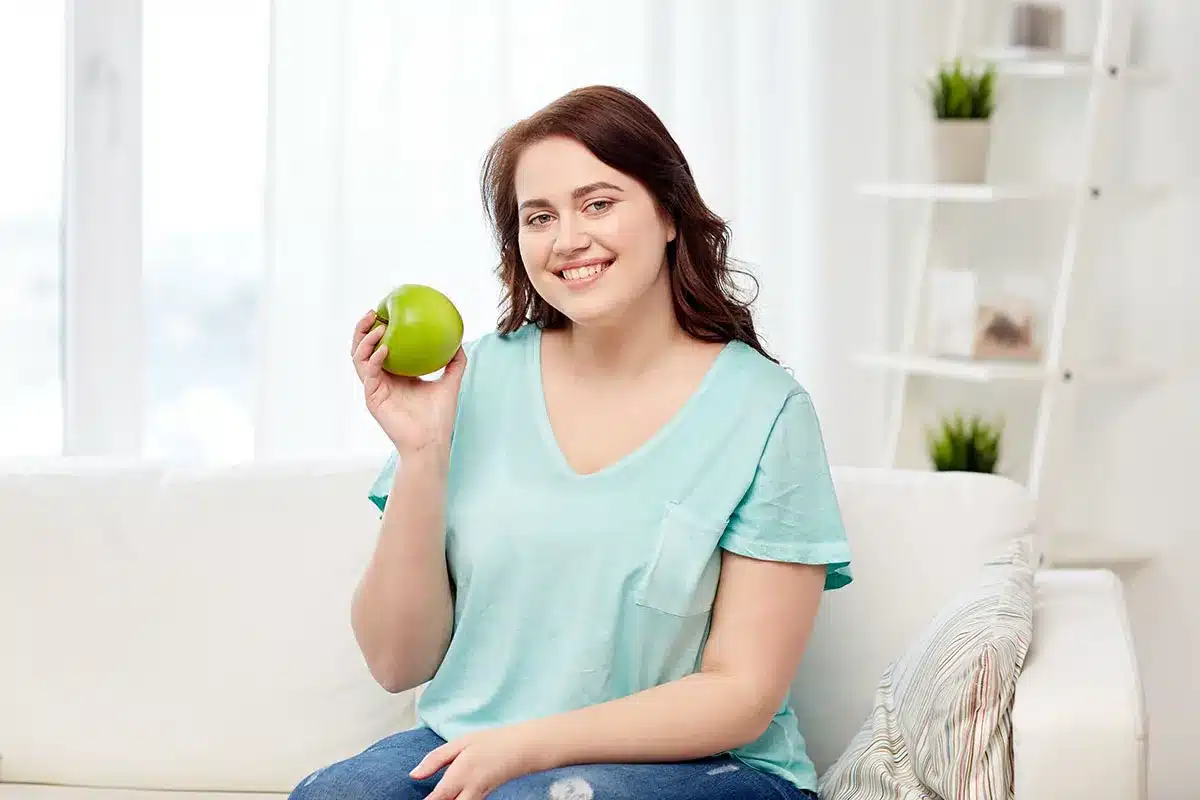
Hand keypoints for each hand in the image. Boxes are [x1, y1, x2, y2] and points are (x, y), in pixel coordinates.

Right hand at [350, 309, 466, 457]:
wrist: (432, 442)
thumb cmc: (439, 417)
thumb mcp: (450, 383)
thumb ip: (455, 362)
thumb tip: (460, 340)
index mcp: (395, 375)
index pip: (380, 346)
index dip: (378, 328)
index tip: (386, 311)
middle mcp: (382, 379)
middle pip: (363, 349)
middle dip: (363, 329)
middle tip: (372, 312)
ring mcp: (375, 388)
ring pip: (359, 359)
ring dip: (365, 340)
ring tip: (378, 328)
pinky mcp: (372, 398)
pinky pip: (369, 374)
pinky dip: (374, 359)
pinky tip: (384, 348)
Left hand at [409, 724, 547, 799]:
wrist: (521, 750)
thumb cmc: (490, 742)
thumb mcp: (460, 743)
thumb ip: (435, 759)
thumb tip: (413, 775)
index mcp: (460, 775)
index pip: (436, 799)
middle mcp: (468, 792)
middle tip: (423, 799)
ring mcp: (476, 799)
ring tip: (433, 797)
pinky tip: (447, 798)